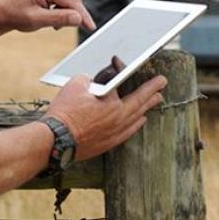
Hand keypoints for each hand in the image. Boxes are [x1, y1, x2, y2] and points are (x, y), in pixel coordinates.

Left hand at [0, 0, 95, 32]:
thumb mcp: (37, 20)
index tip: (90, 27)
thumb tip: (78, 18)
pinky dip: (63, 7)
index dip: (82, 15)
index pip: (71, 0)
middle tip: (57, 27)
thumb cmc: (16, 15)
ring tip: (50, 20)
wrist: (4, 12)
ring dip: (67, 11)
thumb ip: (58, 19)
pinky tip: (51, 13)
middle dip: (71, 14)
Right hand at [46, 74, 167, 160]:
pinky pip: (128, 132)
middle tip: (162, 86)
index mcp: (114, 103)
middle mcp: (119, 119)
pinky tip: (139, 121)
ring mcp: (115, 133)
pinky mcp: (108, 143)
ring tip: (155, 102)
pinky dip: (136, 124)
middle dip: (152, 93)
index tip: (154, 76)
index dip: (136, 76)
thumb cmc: (65, 112)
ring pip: (136, 118)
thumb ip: (88, 79)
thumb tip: (91, 80)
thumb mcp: (76, 85)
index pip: (132, 87)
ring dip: (146, 108)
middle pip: (140, 103)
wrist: (56, 140)